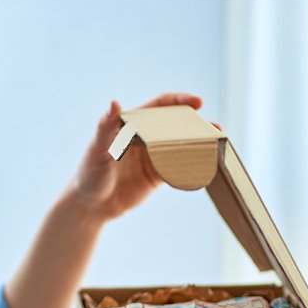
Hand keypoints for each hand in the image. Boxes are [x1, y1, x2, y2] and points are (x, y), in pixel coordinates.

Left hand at [64, 92, 205, 222]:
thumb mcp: (96, 150)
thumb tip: (115, 103)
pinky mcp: (158, 176)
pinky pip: (180, 168)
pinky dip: (193, 165)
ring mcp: (154, 156)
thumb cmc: (89, 173)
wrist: (91, 206)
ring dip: (200, 144)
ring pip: (182, 145)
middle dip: (198, 123)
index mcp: (133, 124)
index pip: (161, 106)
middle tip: (215, 128)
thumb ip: (106, 128)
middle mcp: (147, 137)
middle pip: (178, 124)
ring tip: (218, 145)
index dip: (180, 101)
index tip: (198, 102)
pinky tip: (207, 165)